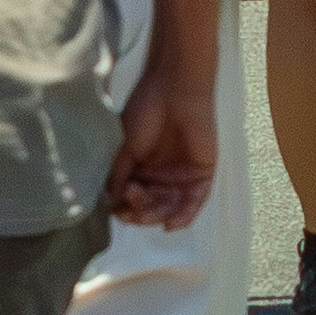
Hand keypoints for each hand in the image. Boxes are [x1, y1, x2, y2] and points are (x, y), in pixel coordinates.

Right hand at [106, 35, 216, 232]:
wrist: (174, 90)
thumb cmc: (145, 112)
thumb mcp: (125, 146)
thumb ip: (119, 175)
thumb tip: (112, 201)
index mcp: (143, 169)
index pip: (134, 198)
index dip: (126, 207)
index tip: (118, 210)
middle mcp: (163, 175)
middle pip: (152, 206)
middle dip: (141, 212)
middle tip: (132, 209)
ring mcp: (184, 176)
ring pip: (172, 208)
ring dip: (158, 215)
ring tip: (147, 213)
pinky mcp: (203, 174)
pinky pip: (195, 202)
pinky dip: (184, 216)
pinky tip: (171, 224)